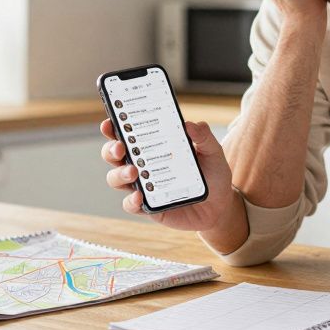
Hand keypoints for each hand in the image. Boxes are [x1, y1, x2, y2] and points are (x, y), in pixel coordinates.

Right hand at [99, 119, 237, 232]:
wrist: (219, 206)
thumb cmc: (212, 174)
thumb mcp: (213, 152)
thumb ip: (203, 136)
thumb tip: (191, 124)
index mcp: (153, 146)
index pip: (128, 133)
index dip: (114, 127)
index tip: (109, 122)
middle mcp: (143, 164)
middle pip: (114, 155)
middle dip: (111, 149)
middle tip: (120, 147)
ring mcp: (143, 186)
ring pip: (117, 179)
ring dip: (119, 174)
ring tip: (133, 172)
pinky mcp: (147, 206)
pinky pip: (130, 205)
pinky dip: (131, 201)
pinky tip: (139, 196)